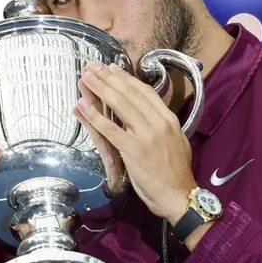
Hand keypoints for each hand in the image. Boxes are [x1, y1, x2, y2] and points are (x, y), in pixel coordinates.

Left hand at [73, 62, 195, 221]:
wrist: (179, 195)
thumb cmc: (175, 173)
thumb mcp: (175, 141)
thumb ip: (161, 126)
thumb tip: (144, 115)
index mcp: (169, 119)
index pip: (145, 92)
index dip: (126, 79)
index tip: (112, 69)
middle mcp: (159, 122)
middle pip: (130, 94)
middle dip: (109, 78)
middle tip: (92, 66)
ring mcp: (146, 135)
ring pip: (120, 105)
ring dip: (100, 89)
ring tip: (85, 78)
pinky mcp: (133, 150)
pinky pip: (110, 129)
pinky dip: (95, 116)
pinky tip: (82, 106)